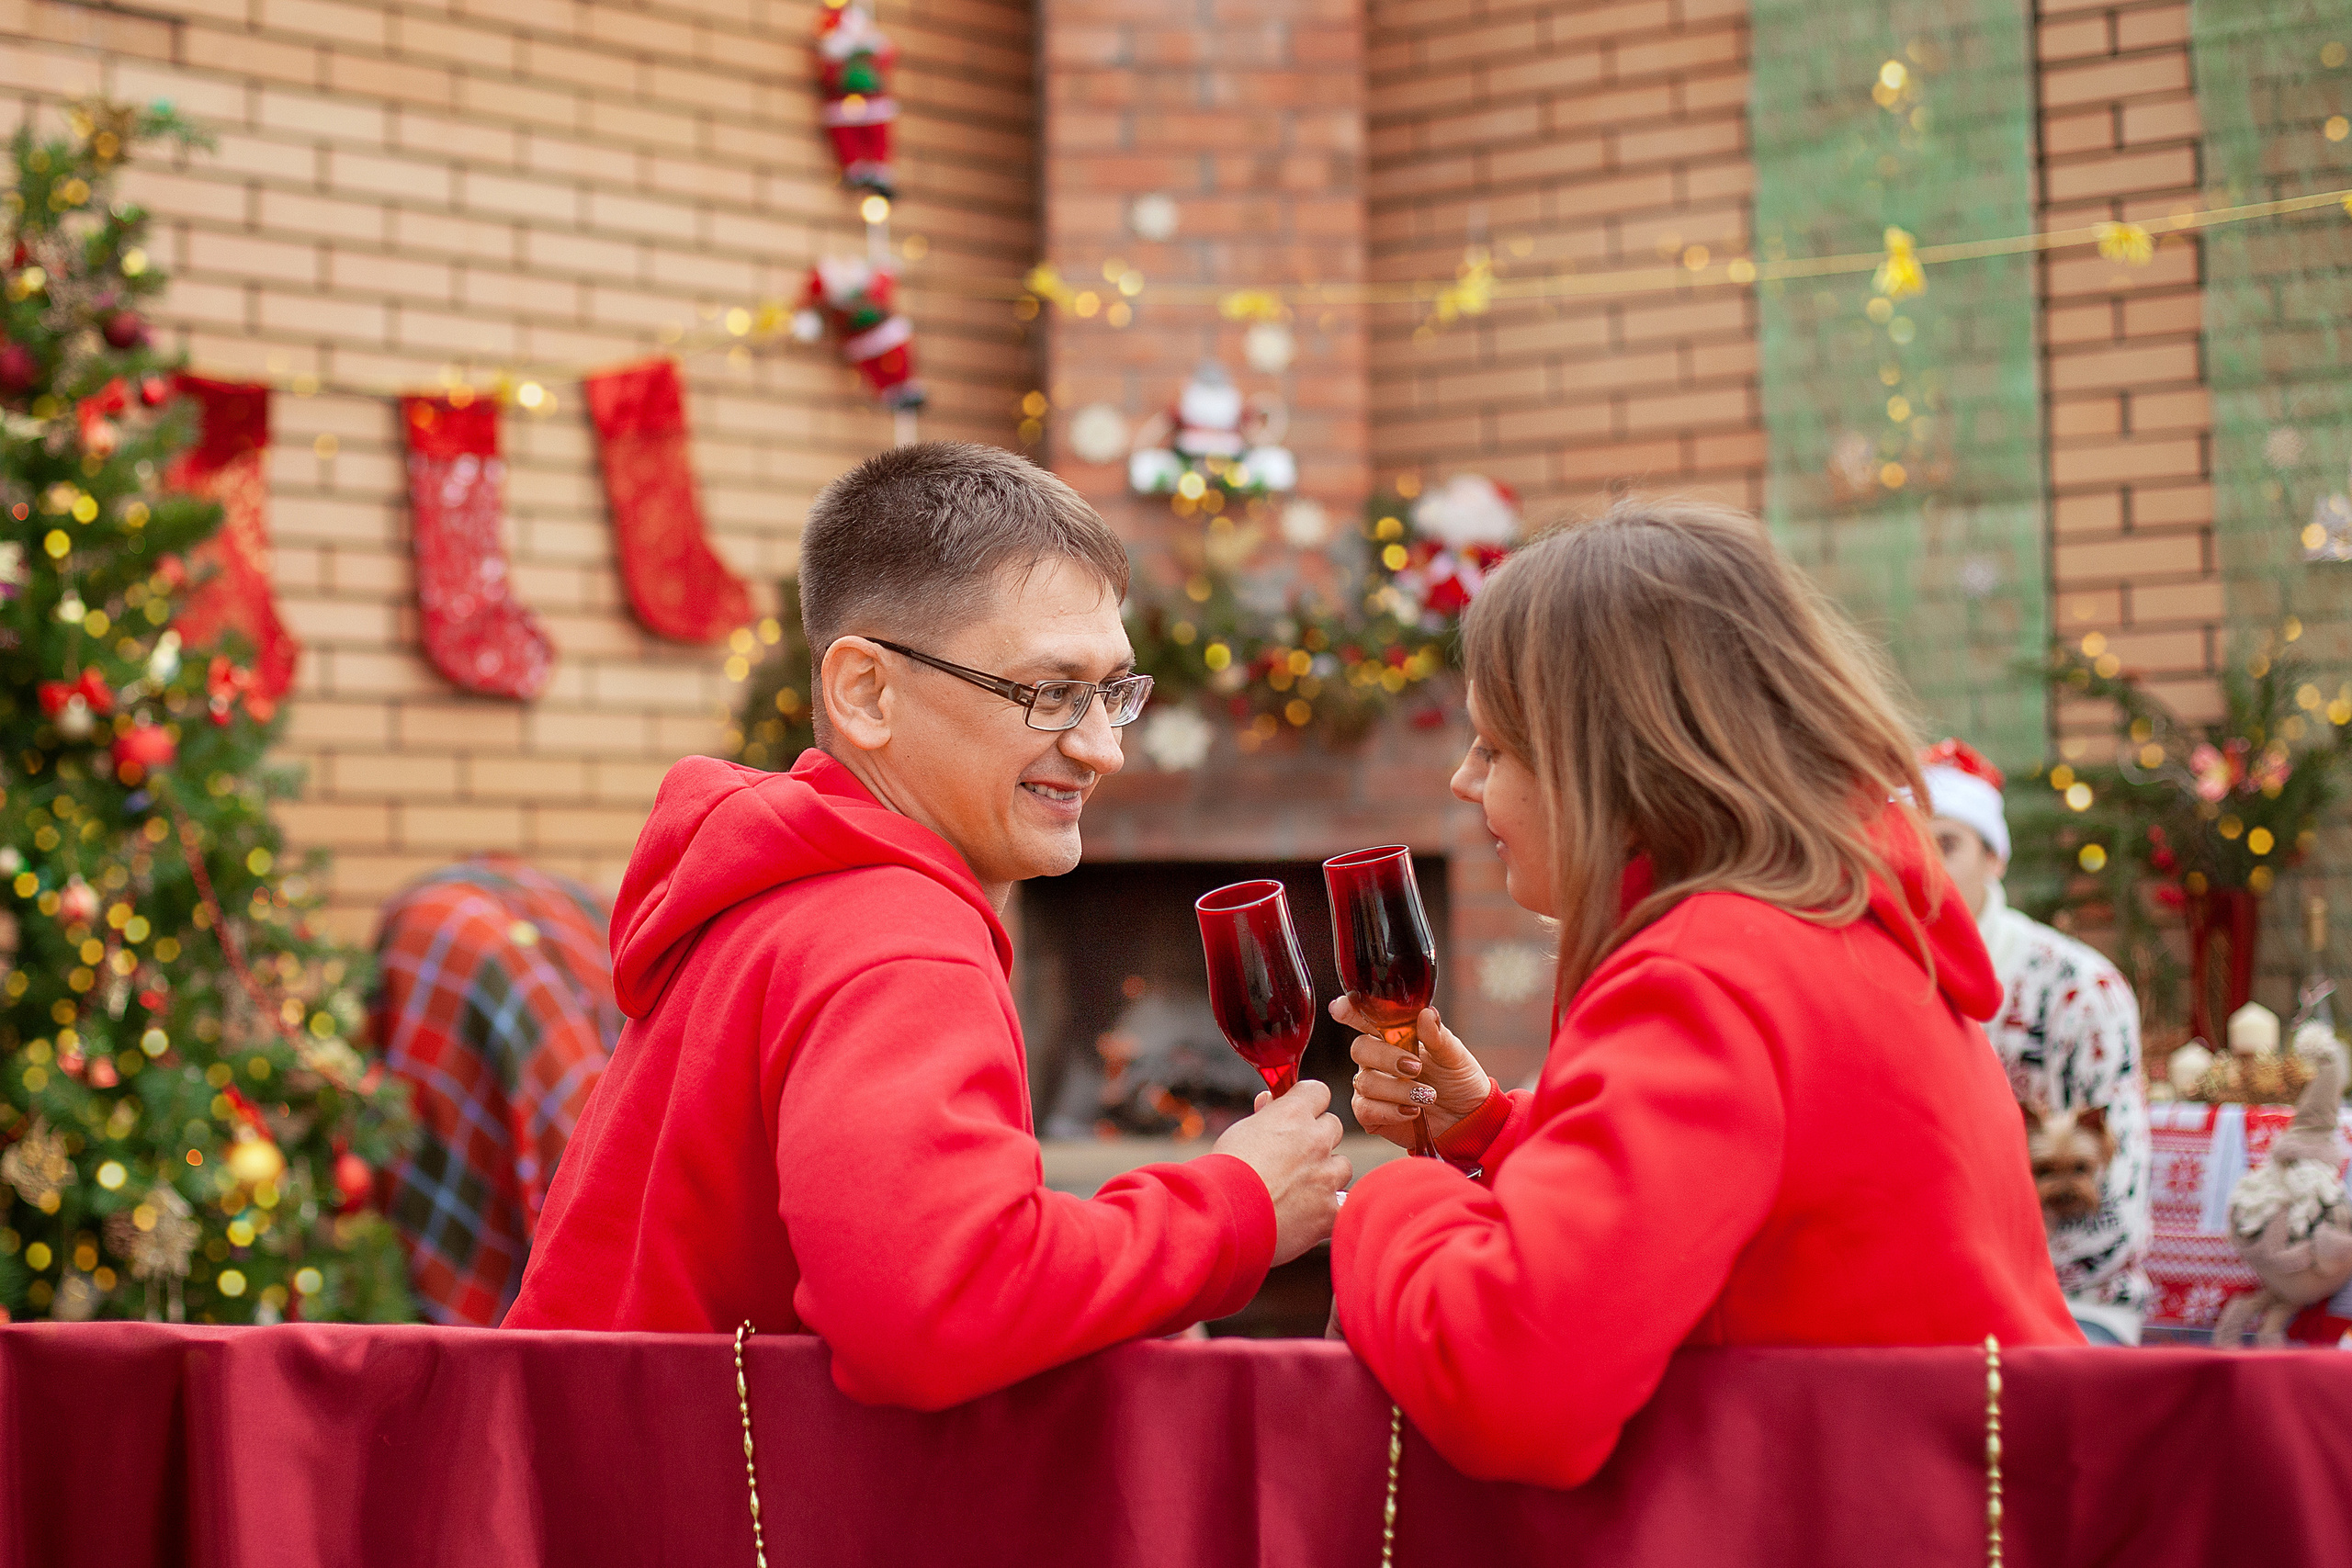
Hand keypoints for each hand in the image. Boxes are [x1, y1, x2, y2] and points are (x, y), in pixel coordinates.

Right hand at [1212, 1079, 1351, 1265]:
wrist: (1222, 1215)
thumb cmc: (1225, 1172)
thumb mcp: (1240, 1132)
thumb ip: (1264, 1116)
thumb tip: (1270, 1101)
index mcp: (1292, 1115)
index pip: (1318, 1092)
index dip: (1309, 1103)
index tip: (1300, 1115)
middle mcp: (1315, 1140)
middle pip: (1333, 1126)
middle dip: (1317, 1138)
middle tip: (1294, 1155)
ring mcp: (1326, 1175)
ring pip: (1342, 1165)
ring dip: (1327, 1173)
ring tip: (1298, 1189)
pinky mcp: (1330, 1210)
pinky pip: (1344, 1202)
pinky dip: (1331, 1207)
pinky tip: (1312, 1212)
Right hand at [1335, 999, 1490, 1151]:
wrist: (1467, 1117)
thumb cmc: (1458, 1079)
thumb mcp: (1454, 1055)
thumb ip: (1437, 1035)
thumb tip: (1426, 1013)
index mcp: (1392, 1036)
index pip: (1365, 1018)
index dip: (1349, 1011)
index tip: (1341, 1007)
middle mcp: (1376, 1059)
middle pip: (1360, 1049)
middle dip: (1387, 1058)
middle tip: (1416, 1068)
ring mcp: (1371, 1086)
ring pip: (1366, 1082)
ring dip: (1398, 1090)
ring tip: (1427, 1096)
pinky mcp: (1371, 1114)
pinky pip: (1365, 1109)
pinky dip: (1391, 1110)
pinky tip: (1413, 1111)